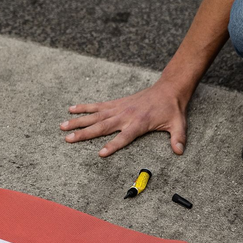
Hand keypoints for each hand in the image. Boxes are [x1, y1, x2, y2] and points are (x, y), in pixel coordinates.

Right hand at [61, 79, 188, 156]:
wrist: (168, 88)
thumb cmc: (172, 109)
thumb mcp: (178, 124)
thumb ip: (178, 138)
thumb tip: (179, 151)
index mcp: (138, 123)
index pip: (124, 137)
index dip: (113, 145)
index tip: (101, 153)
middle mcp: (125, 116)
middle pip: (102, 127)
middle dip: (84, 133)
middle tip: (68, 139)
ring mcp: (118, 109)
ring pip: (95, 116)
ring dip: (78, 121)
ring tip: (63, 126)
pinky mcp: (116, 103)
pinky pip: (97, 106)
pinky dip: (84, 107)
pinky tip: (71, 109)